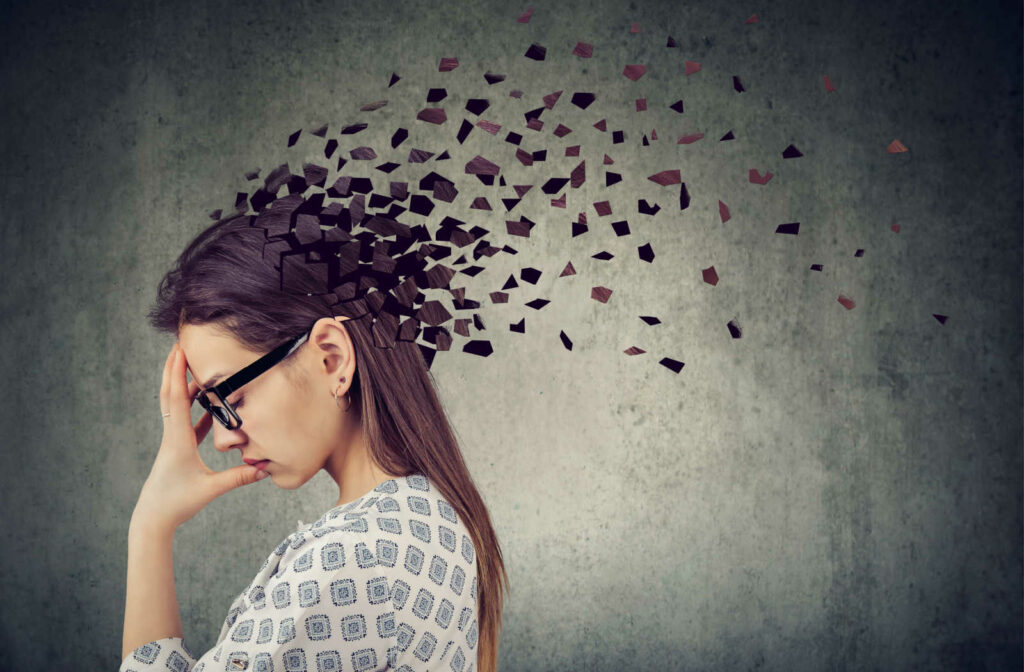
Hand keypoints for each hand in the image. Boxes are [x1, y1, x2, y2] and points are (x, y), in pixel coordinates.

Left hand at [130, 342, 267, 533]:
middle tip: (179, 345)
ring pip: (175, 406)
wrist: (153, 518)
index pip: (177, 399)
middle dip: (173, 368)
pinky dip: (194, 408)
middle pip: (169, 394)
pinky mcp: (177, 449)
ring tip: (195, 367)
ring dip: (183, 385)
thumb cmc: (176, 503)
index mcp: (178, 439)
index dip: (178, 373)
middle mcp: (171, 435)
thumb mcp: (210, 489)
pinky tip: (208, 404)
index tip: (180, 350)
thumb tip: (263, 469)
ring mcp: (173, 441)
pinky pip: (185, 422)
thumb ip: (237, 478)